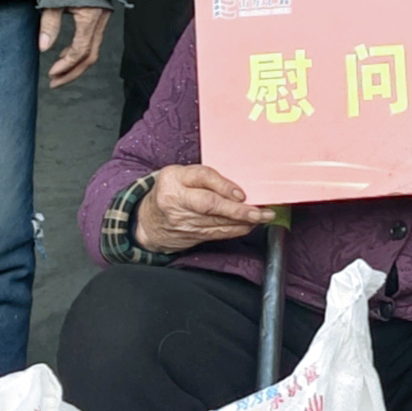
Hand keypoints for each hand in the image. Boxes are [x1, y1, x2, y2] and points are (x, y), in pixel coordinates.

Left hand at [40, 5, 108, 85]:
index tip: (52, 74)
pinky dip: (80, 51)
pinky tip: (65, 53)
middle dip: (72, 73)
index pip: (81, 50)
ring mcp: (103, 17)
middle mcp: (100, 19)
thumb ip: (50, 23)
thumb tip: (44, 47)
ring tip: (58, 71)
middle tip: (55, 82)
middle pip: (91, 56)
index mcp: (90, 16)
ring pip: (93, 50)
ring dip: (76, 64)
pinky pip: (94, 40)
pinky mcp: (100, 15)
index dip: (66, 65)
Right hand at [142, 163, 265, 252]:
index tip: (241, 193)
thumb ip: (205, 176)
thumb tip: (238, 183)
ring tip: (263, 217)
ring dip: (243, 221)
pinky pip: (217, 233)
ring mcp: (183, 221)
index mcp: (174, 178)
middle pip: (210, 204)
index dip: (223, 186)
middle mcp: (177, 200)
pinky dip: (236, 230)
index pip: (202, 177)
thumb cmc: (171, 191)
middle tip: (258, 211)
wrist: (148, 221)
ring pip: (217, 222)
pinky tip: (249, 225)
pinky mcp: (192, 235)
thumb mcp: (181, 175)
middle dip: (237, 210)